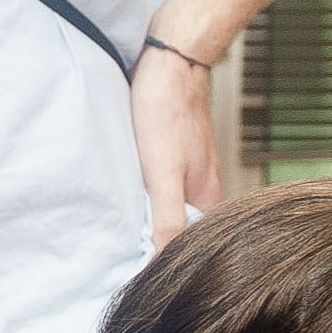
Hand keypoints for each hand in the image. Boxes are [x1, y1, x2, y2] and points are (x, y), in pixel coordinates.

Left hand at [130, 45, 224, 244]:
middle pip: (181, 226)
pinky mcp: (176, 154)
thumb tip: (166, 257)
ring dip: (148, 213)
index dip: (167, 256)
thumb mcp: (164, 175)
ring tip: (123, 223)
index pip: (192, 244)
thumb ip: (169, 218)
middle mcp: (204, 187)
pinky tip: (129, 189)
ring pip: (170, 203)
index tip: (141, 267)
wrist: (170, 65)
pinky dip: (146, 190)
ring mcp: (191, 169)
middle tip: (124, 249)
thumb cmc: (167, 115)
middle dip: (156, 237)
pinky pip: (162, 183)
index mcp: (208, 199)